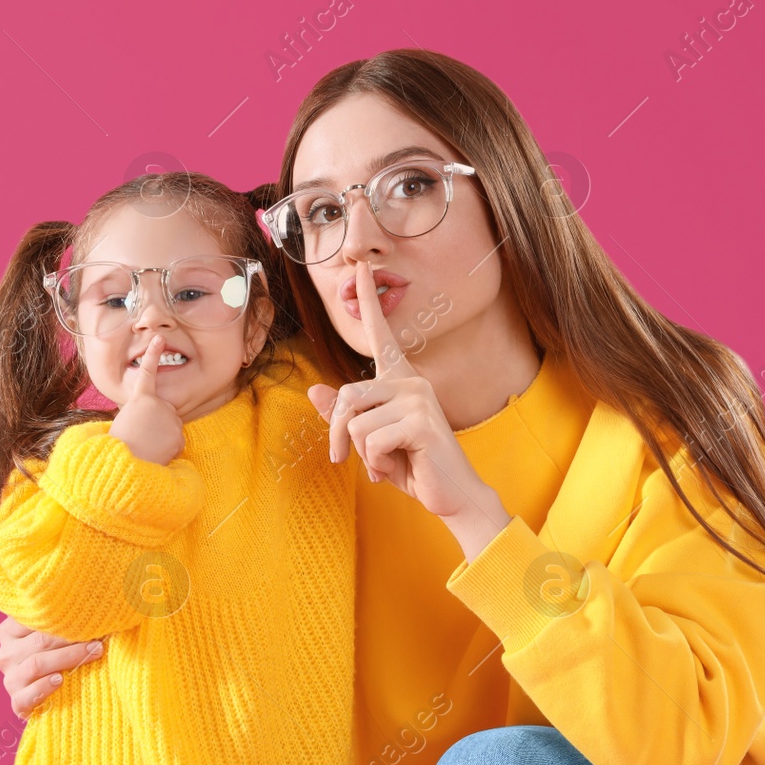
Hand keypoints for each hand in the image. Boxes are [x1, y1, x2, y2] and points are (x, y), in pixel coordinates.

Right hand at [0, 616, 104, 717]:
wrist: (54, 697)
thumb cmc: (58, 655)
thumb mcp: (54, 636)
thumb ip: (60, 622)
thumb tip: (88, 605)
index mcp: (8, 632)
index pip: (33, 620)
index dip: (62, 619)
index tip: (87, 618)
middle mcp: (5, 655)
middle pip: (39, 642)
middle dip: (71, 639)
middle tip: (97, 639)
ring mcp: (10, 680)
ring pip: (36, 664)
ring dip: (68, 658)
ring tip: (92, 653)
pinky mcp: (16, 702)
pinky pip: (27, 695)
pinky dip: (44, 687)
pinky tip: (60, 680)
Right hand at [110, 335, 184, 465]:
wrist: (121, 464)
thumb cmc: (119, 446)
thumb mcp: (126, 422)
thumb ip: (142, 415)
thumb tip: (155, 424)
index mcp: (139, 399)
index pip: (146, 373)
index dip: (152, 355)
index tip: (159, 339)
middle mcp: (157, 403)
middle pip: (166, 413)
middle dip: (159, 427)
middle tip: (143, 438)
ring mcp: (169, 417)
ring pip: (172, 429)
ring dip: (163, 440)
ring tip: (148, 447)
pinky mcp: (178, 432)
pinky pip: (178, 443)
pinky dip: (170, 451)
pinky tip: (157, 454)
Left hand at [308, 261, 511, 555]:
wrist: (452, 496)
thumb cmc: (412, 466)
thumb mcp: (370, 441)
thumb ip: (343, 416)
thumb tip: (313, 389)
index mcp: (400, 380)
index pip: (380, 335)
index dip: (370, 300)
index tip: (359, 267)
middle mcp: (411, 381)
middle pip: (345, 396)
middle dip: (336, 434)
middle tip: (343, 458)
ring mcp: (418, 398)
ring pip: (354, 422)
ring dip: (360, 453)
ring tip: (383, 462)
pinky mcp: (421, 421)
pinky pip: (370, 440)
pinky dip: (374, 463)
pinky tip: (395, 467)